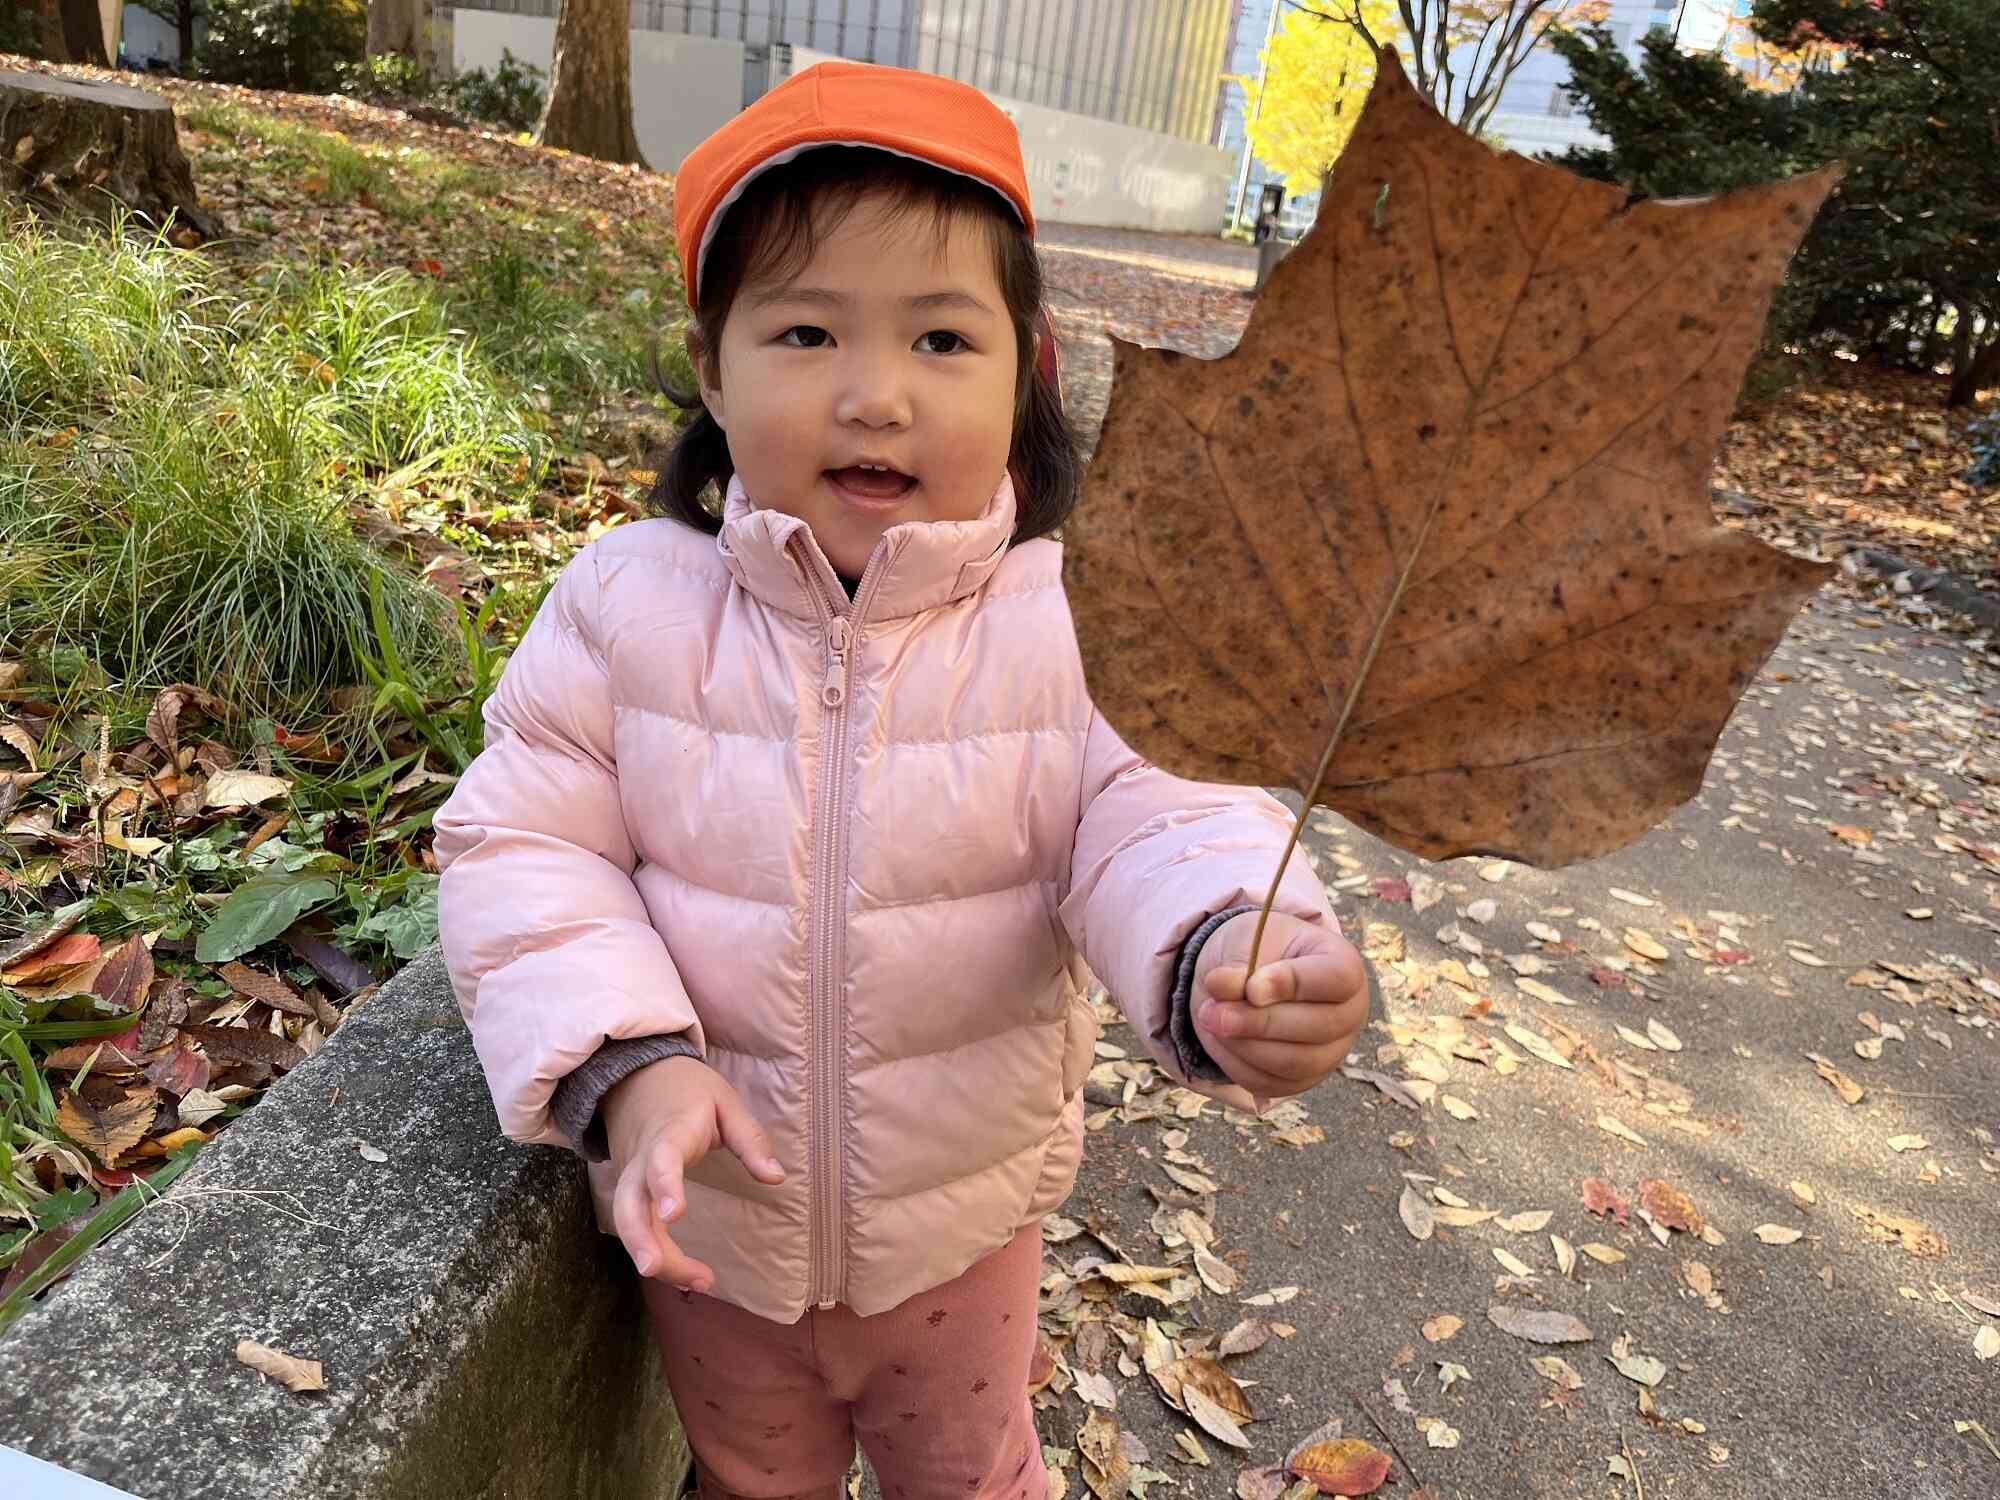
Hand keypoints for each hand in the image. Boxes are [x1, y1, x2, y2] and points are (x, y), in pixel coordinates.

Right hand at [604, 1055, 784, 1293]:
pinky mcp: (630, 1191)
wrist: (639, 1077)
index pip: (661, 1159)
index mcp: (669, 1133)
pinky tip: (683, 1275)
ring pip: (626, 1220)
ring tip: (694, 1283)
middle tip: (654, 1269)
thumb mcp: (727, 1104)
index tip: (674, 1214)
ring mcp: (630, 1177)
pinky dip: (654, 1252)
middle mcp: (641, 1160)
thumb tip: (776, 1178)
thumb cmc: (689, 1091)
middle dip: (639, 1238)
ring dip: (650, 1254)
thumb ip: (751, 1140)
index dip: (664, 1185)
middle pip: (629, 1202)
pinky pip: (634, 1225)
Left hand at [1190, 911, 1367, 1099]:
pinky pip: (1271, 1082)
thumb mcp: (1247, 941)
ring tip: (1209, 1018)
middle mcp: (1349, 1013)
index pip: (1337, 978)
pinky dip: (1237, 1063)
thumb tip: (1222, 987)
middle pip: (1318, 1027)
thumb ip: (1238, 963)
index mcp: (1345, 965)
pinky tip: (1220, 1038)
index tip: (1251, 987)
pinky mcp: (1302, 1079)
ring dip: (1244, 1044)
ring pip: (1294, 1062)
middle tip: (1212, 1011)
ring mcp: (1330, 1052)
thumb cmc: (1259, 950)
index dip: (1293, 984)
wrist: (1247, 979)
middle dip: (1259, 1022)